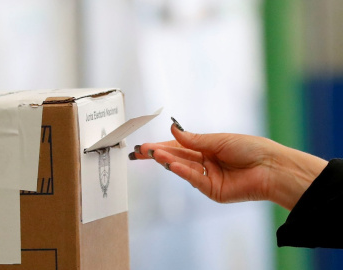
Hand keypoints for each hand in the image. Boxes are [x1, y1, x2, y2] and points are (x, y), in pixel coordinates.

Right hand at [129, 119, 327, 209]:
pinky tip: (170, 164)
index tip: (145, 144)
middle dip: (157, 153)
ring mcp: (207, 178)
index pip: (179, 146)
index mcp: (207, 148)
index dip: (161, 144)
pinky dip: (181, 171)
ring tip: (152, 153)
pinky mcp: (212, 191)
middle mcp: (205, 163)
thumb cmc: (250, 149)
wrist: (271, 167)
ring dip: (167, 160)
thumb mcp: (219, 140)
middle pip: (176, 157)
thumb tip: (173, 128)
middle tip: (139, 151)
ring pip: (182, 168)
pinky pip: (193, 179)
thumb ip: (194, 139)